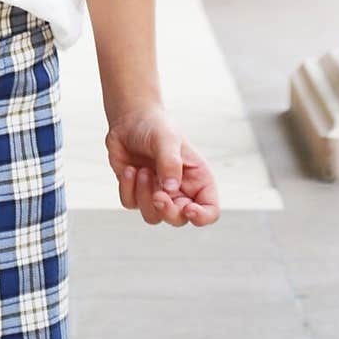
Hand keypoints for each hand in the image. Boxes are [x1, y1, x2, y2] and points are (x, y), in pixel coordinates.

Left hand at [105, 104, 219, 227]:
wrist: (129, 119)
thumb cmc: (155, 126)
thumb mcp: (167, 139)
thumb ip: (170, 162)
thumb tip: (170, 189)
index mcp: (197, 179)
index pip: (210, 210)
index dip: (202, 217)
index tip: (189, 209)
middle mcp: (179, 190)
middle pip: (179, 219)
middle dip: (168, 211)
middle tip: (158, 195)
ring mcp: (157, 192)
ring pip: (153, 216)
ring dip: (145, 197)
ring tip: (142, 171)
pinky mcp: (136, 191)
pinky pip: (131, 203)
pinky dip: (128, 189)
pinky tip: (129, 169)